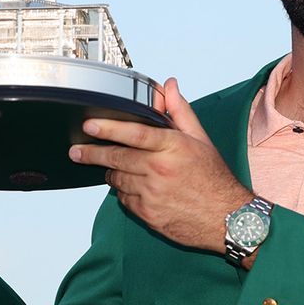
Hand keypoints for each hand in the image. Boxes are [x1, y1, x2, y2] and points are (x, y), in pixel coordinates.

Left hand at [69, 77, 251, 251]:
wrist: (227, 218)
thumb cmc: (214, 178)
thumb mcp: (201, 141)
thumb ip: (180, 112)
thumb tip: (169, 86)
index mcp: (174, 147)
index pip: (135, 133)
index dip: (108, 128)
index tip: (89, 125)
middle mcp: (161, 170)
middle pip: (116, 158)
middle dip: (93, 153)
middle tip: (76, 151)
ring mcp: (152, 193)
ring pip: (117, 179)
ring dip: (113, 172)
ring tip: (116, 168)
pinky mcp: (147, 214)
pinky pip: (124, 199)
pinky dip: (125, 192)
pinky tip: (137, 188)